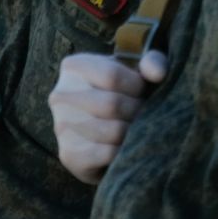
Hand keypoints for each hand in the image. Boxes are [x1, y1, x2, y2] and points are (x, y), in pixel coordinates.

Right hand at [50, 51, 165, 183]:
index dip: (136, 86)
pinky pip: (108, 154)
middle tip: (143, 114)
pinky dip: (124, 152)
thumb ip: (153, 63)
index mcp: (73, 67)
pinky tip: (125, 147)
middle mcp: (60, 95)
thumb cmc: (124, 96)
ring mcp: (61, 126)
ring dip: (132, 133)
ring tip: (135, 129)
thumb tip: (157, 73)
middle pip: (111, 105)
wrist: (103, 135)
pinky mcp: (68, 155)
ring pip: (112, 131)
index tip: (141, 92)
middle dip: (136, 112)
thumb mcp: (138, 73)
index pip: (111, 75)